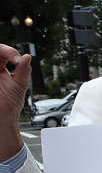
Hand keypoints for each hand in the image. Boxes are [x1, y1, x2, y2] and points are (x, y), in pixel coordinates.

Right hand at [0, 44, 30, 159]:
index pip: (1, 51)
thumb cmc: (10, 105)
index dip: (8, 51)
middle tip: (9, 57)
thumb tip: (27, 57)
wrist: (2, 121)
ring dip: (0, 58)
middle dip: (1, 51)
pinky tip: (1, 76)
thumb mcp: (20, 86)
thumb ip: (24, 71)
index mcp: (1, 68)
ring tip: (2, 70)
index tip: (17, 59)